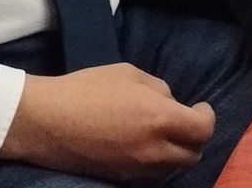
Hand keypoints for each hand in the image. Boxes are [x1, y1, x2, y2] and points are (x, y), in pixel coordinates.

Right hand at [0, 64, 214, 180]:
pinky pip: (147, 172)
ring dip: (173, 152)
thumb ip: (158, 89)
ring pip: (170, 168)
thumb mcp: (128, 74)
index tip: (199, 108)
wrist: (45, 121)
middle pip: (192, 155)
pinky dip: (152, 160)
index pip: (203, 130)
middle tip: (183, 123)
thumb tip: (170, 103)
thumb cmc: (86, 89)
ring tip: (160, 134)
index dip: (206, 118)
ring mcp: (136, 169)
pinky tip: (138, 144)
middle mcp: (154, 151)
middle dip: (193, 139)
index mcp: (160, 119)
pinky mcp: (119, 178)